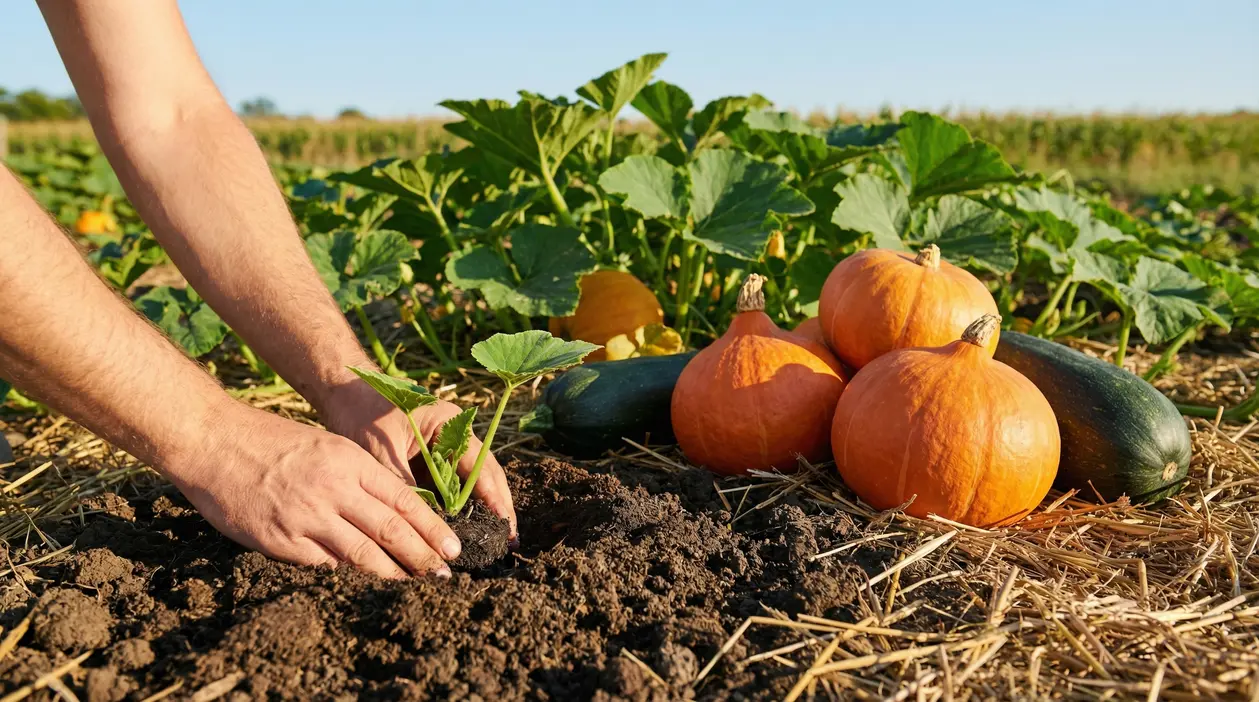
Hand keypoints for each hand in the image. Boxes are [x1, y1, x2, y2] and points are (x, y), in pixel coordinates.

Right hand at [167, 402, 462, 578]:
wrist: (214, 441)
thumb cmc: (272, 441)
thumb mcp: (327, 447)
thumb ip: (357, 478)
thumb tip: (390, 512)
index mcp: (350, 462)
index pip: (404, 500)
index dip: (432, 528)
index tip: (453, 547)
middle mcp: (333, 489)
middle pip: (390, 530)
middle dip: (422, 555)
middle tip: (444, 574)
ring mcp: (306, 516)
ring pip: (362, 553)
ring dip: (391, 572)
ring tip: (412, 583)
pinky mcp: (281, 539)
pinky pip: (322, 563)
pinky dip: (344, 572)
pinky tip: (361, 582)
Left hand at [322, 383, 517, 541]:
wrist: (343, 396)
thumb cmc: (362, 416)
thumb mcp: (383, 453)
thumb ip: (407, 486)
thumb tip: (426, 525)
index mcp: (450, 424)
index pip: (479, 465)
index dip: (492, 497)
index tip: (504, 523)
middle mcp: (455, 435)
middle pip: (485, 474)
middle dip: (498, 506)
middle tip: (510, 539)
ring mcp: (446, 448)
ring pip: (472, 482)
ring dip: (483, 509)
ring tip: (496, 540)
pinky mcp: (432, 461)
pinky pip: (452, 486)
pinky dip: (460, 507)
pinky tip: (466, 529)